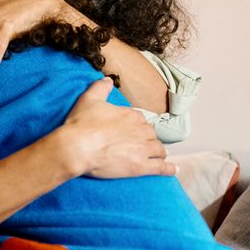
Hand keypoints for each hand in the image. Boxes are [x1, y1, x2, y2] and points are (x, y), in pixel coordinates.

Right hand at [56, 78, 174, 178]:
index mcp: (131, 115)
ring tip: (156, 157)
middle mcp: (141, 131)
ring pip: (159, 150)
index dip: (136, 126)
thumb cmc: (81, 124)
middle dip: (147, 140)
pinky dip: (169, 169)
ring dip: (158, 153)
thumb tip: (107, 79)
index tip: (131, 131)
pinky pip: (161, 168)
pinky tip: (173, 170)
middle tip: (140, 145)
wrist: (76, 148)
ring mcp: (143, 149)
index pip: (141, 120)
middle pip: (151, 135)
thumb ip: (100, 87)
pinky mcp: (141, 167)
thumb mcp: (88, 100)